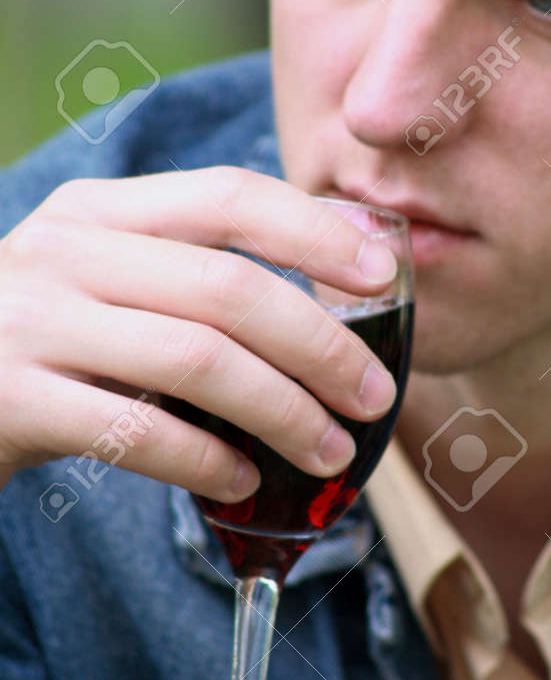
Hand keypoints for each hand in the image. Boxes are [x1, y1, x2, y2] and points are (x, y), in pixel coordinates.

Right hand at [0, 167, 398, 500]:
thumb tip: (326, 318)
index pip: (229, 196)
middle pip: (228, 288)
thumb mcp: (101, 280)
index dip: (316, 232)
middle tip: (373, 395)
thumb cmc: (41, 340)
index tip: (385, 274)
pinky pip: (138, 433)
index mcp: (100, 210)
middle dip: (320, 346)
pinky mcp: (13, 402)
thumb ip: (186, 277)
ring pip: (197, 361)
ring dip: (283, 413)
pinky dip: (207, 462)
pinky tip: (242, 483)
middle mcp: (66, 252)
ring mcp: (32, 324)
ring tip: (330, 451)